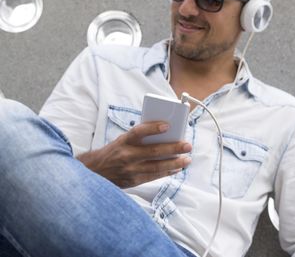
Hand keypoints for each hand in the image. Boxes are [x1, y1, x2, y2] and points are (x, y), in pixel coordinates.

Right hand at [77, 121, 191, 187]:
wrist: (95, 172)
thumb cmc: (114, 152)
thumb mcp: (122, 140)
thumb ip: (139, 138)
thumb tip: (164, 134)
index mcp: (123, 141)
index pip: (139, 131)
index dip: (153, 128)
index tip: (167, 125)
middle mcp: (126, 155)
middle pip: (153, 151)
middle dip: (173, 148)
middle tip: (187, 145)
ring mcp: (130, 170)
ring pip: (156, 166)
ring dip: (174, 163)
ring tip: (187, 159)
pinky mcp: (133, 181)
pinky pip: (153, 177)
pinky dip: (166, 172)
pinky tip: (177, 168)